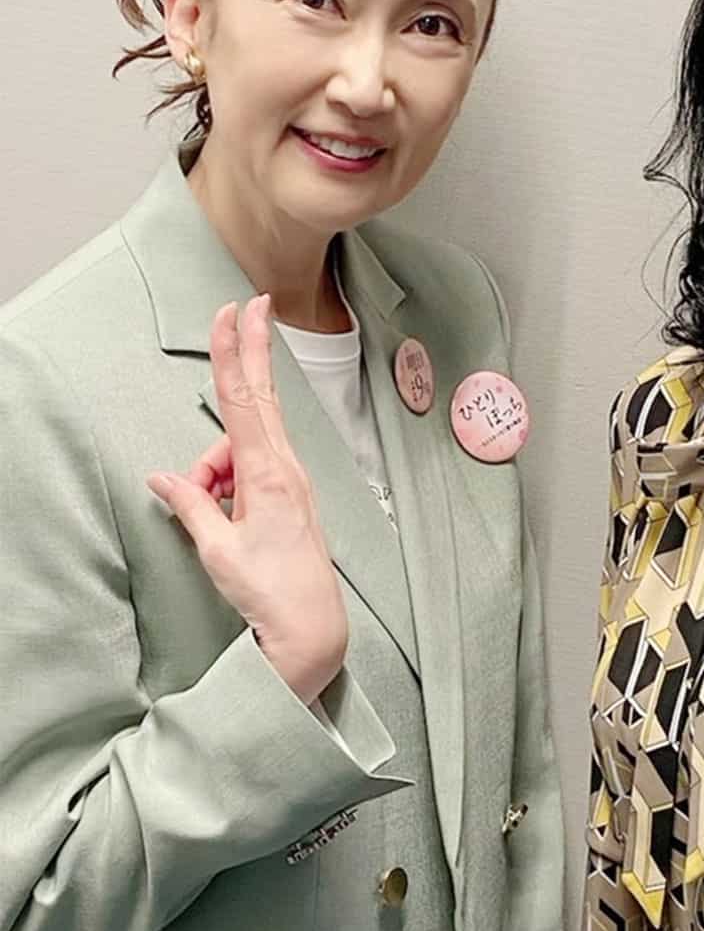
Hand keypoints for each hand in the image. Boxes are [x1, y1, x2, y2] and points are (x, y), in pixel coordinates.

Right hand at [146, 295, 347, 704]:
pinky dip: (229, 482)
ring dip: (214, 469)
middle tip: (249, 303)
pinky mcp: (292, 495)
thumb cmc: (268, 590)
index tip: (235, 314)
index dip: (234, 354)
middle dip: (248, 352)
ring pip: (241, 446)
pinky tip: (225, 517)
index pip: (243, 401)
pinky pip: (252, 468)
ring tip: (214, 516)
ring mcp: (293, 480)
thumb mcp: (217, 548)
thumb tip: (164, 479)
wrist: (312, 627)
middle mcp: (286, 468)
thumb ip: (191, 505)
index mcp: (267, 474)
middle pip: (256, 399)